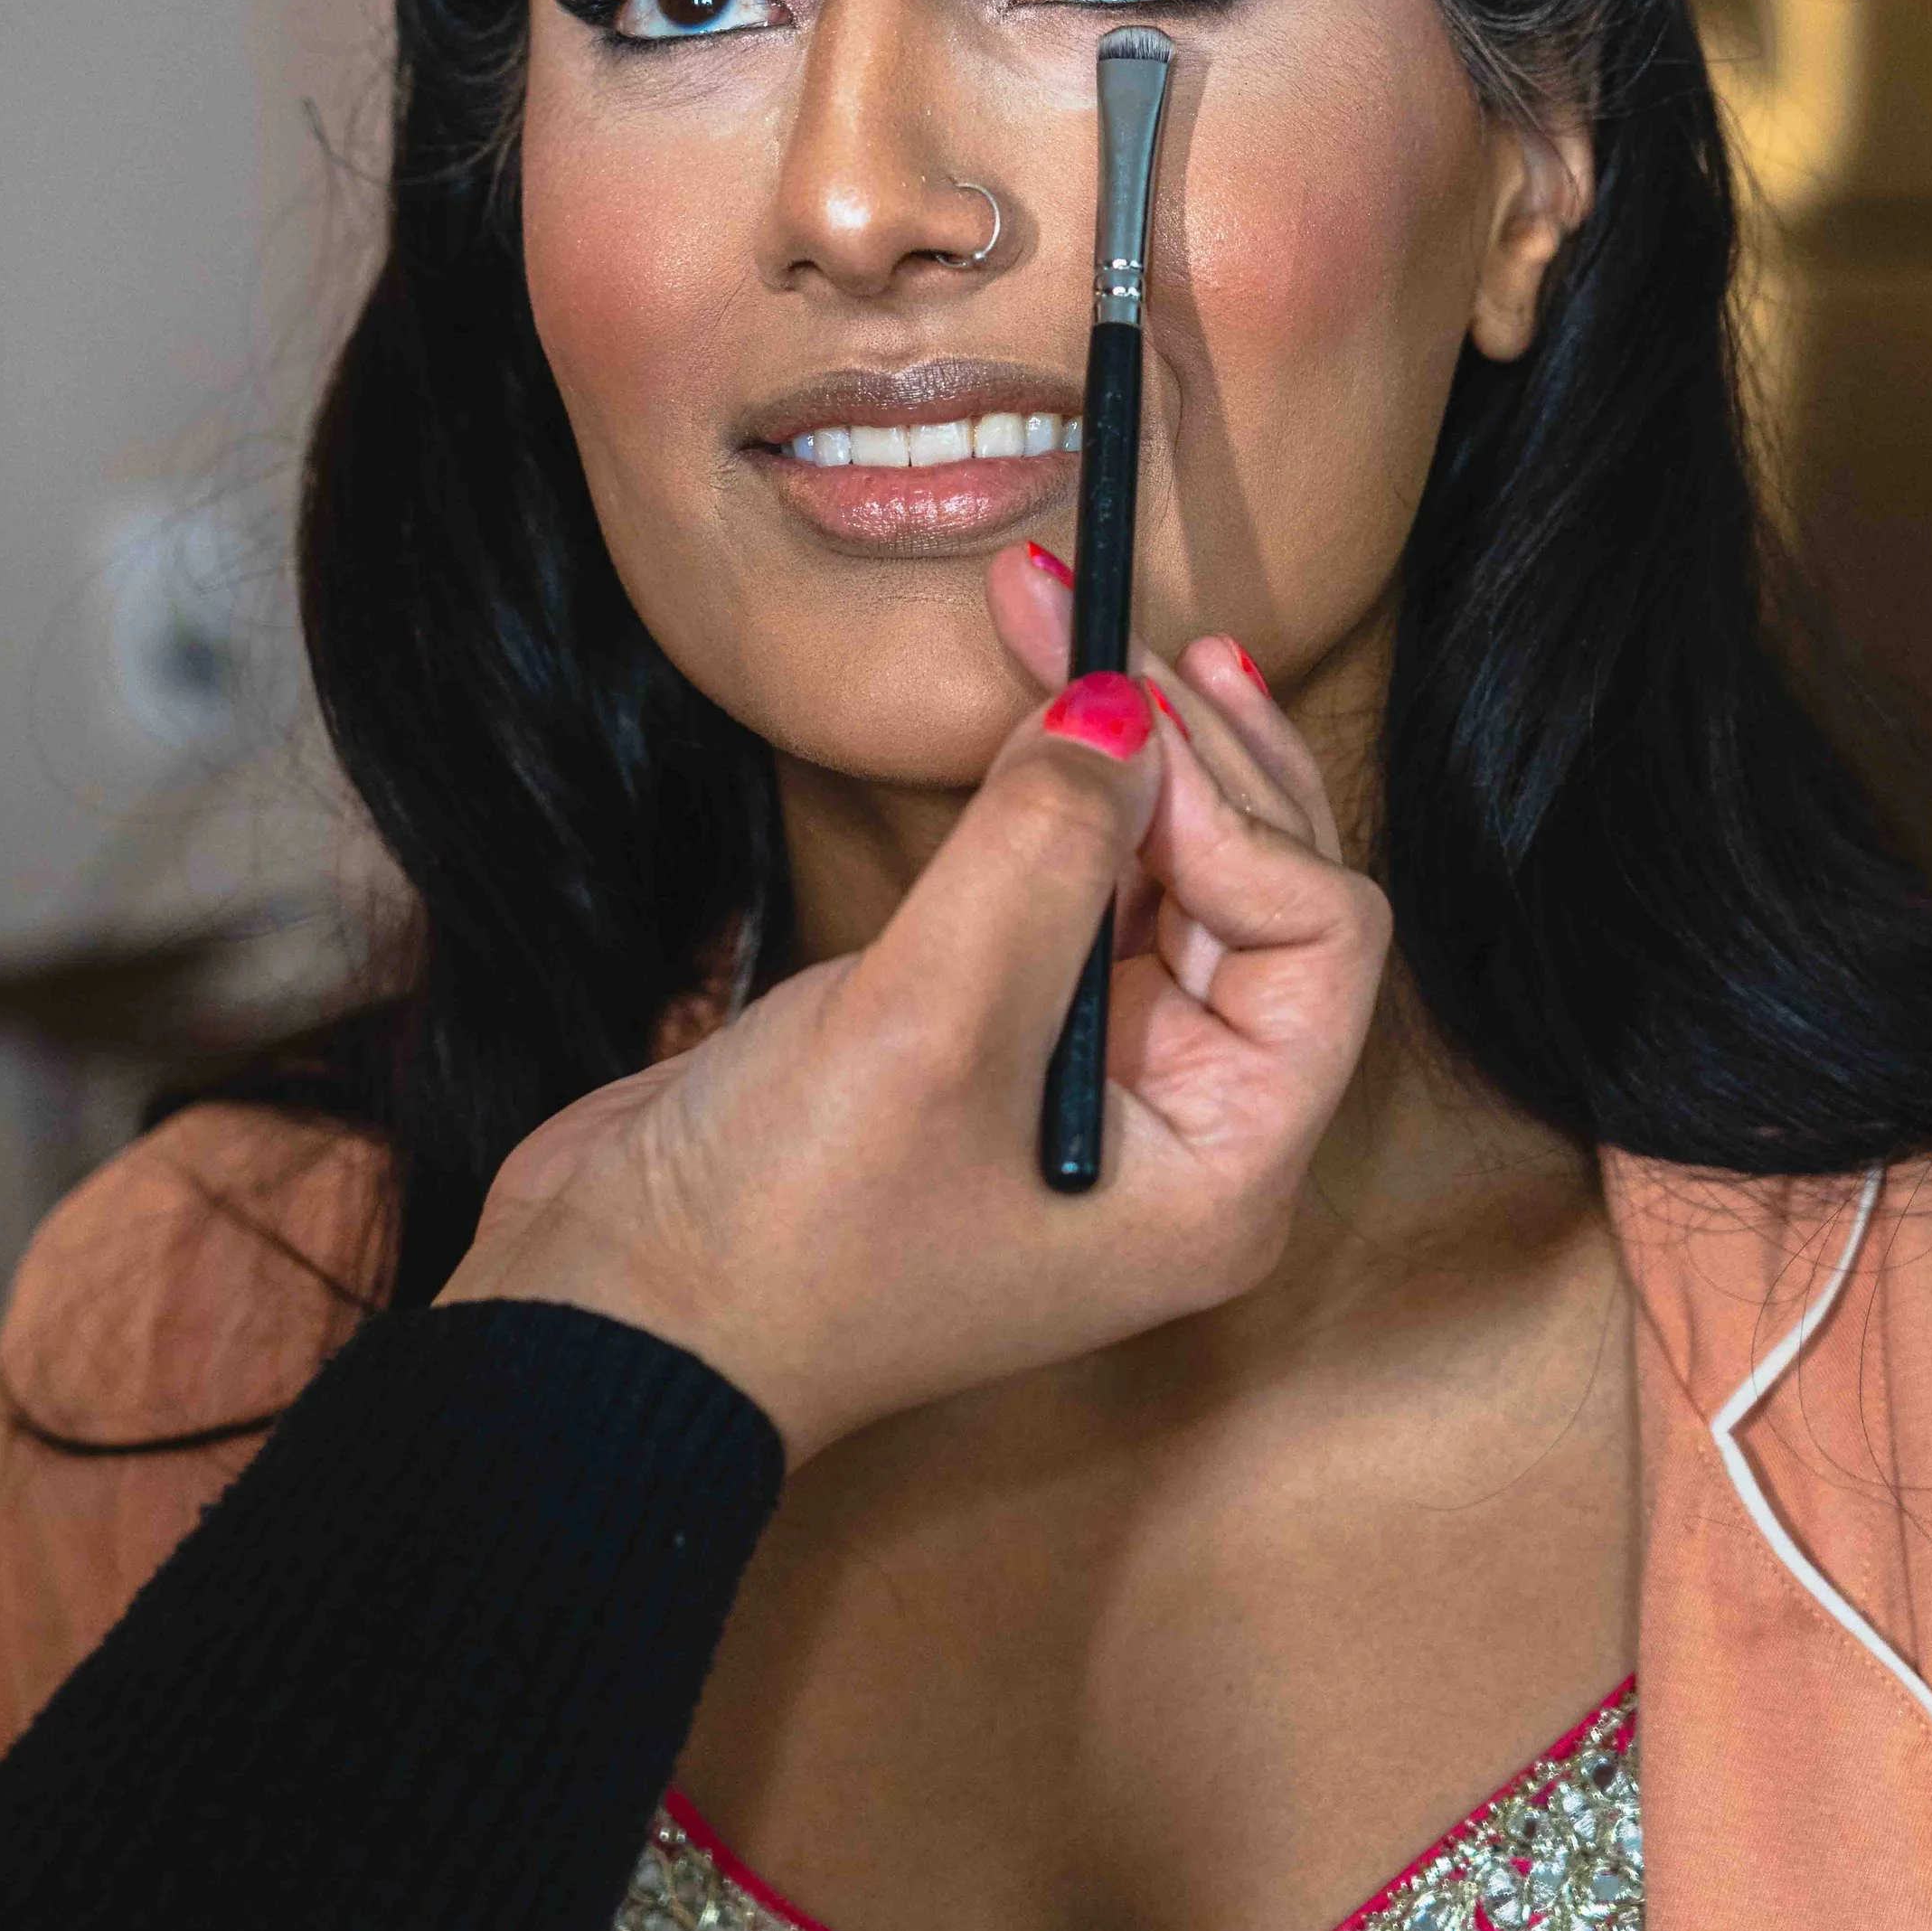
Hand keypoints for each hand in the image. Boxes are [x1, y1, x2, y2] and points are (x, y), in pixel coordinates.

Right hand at [438, 564, 1388, 1463]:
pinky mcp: (996, 1033)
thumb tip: (1127, 701)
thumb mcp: (925, 1028)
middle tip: (1082, 608)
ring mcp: (1090, 1076)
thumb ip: (1044, 852)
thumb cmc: (782, 1231)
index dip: (1230, 809)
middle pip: (1259, 883)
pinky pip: (1073, 884)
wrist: (612, 1322)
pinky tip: (1034, 705)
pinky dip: (1055, 787)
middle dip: (1180, 741)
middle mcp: (1184, 1123)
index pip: (1319, 937)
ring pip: (1165, 867)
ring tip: (1057, 609)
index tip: (1106, 722)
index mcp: (1222, 1167)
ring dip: (1120, 740)